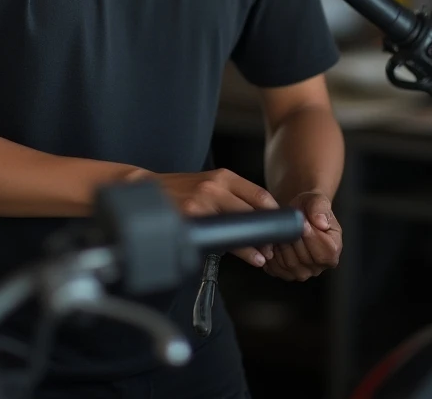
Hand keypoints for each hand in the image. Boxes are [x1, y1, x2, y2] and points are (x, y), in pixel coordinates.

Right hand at [124, 167, 279, 269]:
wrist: (147, 191)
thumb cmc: (181, 191)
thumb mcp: (208, 184)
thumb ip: (232, 196)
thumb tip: (260, 219)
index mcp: (223, 176)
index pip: (260, 195)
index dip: (275, 214)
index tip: (284, 228)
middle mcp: (215, 185)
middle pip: (253, 211)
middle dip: (268, 232)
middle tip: (277, 247)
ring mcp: (202, 201)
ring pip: (239, 225)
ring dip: (256, 244)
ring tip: (264, 256)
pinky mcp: (191, 218)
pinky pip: (221, 237)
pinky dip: (237, 249)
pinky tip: (247, 256)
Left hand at [264, 190, 341, 281]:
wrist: (296, 213)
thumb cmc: (309, 207)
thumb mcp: (317, 200)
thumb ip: (320, 208)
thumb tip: (321, 222)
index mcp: (333, 250)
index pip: (325, 253)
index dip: (311, 237)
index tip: (302, 222)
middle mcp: (320, 265)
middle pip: (304, 259)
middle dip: (292, 239)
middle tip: (287, 223)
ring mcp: (303, 272)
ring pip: (288, 264)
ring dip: (280, 245)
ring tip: (280, 230)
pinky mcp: (286, 273)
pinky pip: (276, 268)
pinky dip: (270, 254)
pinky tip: (273, 240)